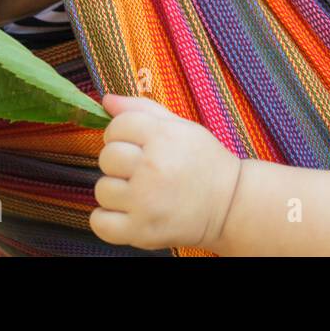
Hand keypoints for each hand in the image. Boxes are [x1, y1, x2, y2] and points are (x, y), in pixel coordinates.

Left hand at [89, 93, 241, 250]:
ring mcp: (145, 201)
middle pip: (107, 157)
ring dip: (117, 191)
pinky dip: (107, 219)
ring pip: (102, 190)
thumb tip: (106, 100)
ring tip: (140, 193)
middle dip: (119, 163)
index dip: (122, 134)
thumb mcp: (181, 127)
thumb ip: (142, 109)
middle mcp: (152, 167)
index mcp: (163, 136)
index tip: (136, 144)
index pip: (117, 126)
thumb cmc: (204, 161)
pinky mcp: (140, 230)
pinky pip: (99, 222)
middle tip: (140, 170)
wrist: (229, 204)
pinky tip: (127, 212)